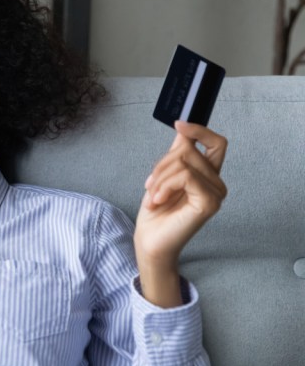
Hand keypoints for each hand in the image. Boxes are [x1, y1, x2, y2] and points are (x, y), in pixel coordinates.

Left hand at [134, 121, 227, 306]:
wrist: (150, 241)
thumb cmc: (156, 212)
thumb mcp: (163, 176)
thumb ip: (176, 155)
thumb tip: (182, 131)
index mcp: (207, 175)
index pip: (217, 143)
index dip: (200, 130)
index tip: (179, 124)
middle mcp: (216, 183)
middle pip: (189, 150)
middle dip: (161, 165)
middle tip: (149, 185)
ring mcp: (216, 194)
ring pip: (184, 162)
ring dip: (159, 178)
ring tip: (152, 196)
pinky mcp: (209, 203)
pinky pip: (185, 177)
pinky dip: (165, 186)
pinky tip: (157, 200)